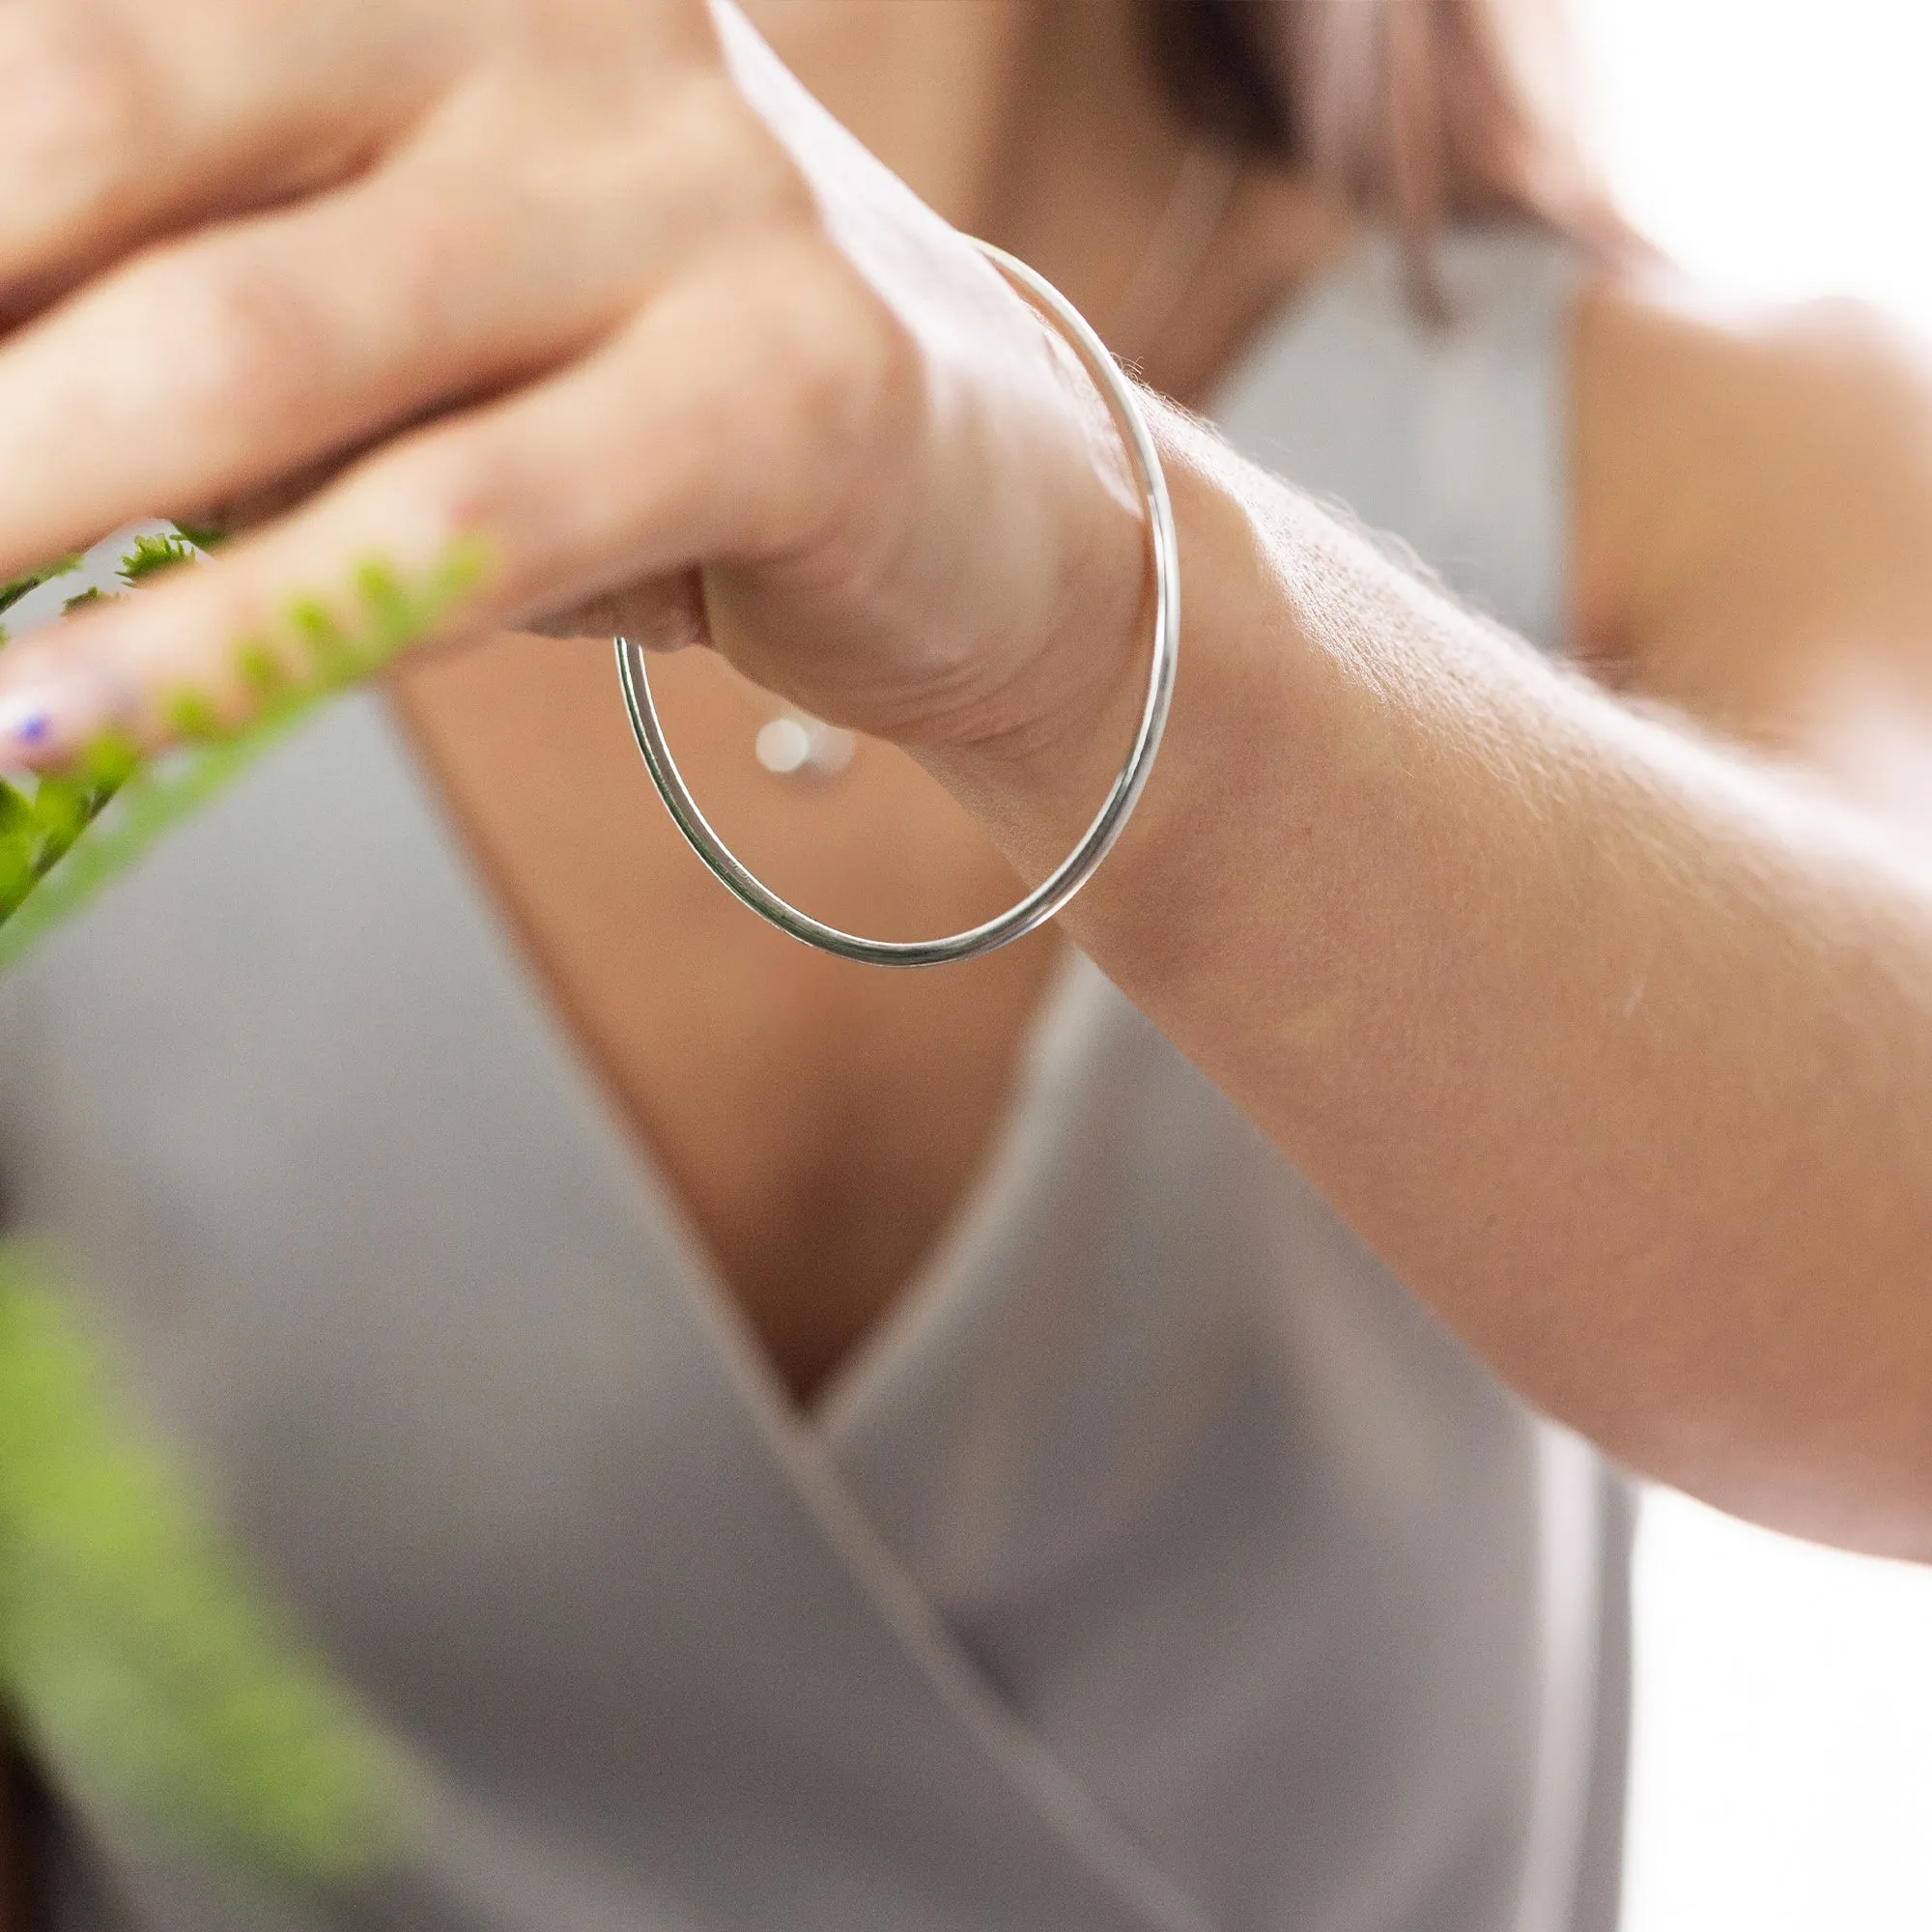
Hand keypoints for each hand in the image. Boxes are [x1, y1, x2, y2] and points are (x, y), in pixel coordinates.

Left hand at [0, 0, 1146, 768]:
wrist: (993, 491)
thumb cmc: (656, 415)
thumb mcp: (411, 346)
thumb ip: (205, 349)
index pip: (72, 39)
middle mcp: (541, 21)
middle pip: (105, 117)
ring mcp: (683, 185)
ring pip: (267, 338)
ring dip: (22, 494)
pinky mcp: (790, 378)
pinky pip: (461, 520)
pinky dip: (245, 637)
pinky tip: (75, 723)